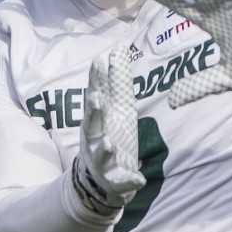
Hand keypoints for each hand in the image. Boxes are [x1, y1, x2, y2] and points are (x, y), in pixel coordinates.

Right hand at [72, 44, 145, 214]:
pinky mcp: (113, 181)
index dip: (96, 80)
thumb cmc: (109, 135)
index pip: (95, 96)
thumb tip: (117, 50)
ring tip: (110, 144)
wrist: (100, 182)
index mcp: (98, 119)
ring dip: (104, 149)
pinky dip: (129, 181)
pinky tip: (139, 179)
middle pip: (91, 124)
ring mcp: (102, 161)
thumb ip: (116, 81)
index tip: (98, 61)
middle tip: (96, 99)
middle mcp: (95, 138)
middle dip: (93, 112)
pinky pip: (120, 182)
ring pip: (101, 154)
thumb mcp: (117, 108)